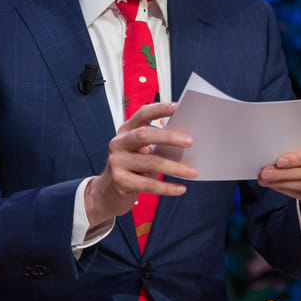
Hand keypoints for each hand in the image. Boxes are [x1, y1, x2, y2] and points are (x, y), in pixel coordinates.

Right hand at [84, 101, 197, 226]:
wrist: (107, 194)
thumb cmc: (130, 170)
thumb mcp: (140, 153)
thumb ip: (156, 145)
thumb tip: (186, 142)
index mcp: (126, 131)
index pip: (142, 114)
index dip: (159, 109)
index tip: (177, 107)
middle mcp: (119, 143)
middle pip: (144, 135)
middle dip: (169, 137)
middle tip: (190, 141)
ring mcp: (117, 162)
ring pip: (151, 162)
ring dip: (175, 168)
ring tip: (193, 172)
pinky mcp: (119, 181)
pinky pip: (148, 184)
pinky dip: (167, 187)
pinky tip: (180, 188)